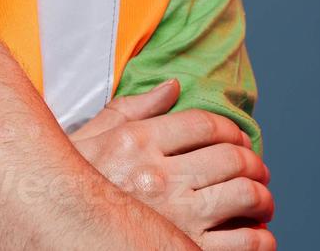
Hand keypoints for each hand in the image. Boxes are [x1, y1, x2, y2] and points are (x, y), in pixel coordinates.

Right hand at [70, 79, 274, 249]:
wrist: (56, 222)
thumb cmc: (74, 183)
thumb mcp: (91, 138)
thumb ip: (132, 109)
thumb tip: (172, 86)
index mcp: (136, 142)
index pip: (204, 124)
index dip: (230, 129)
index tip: (237, 139)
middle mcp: (158, 176)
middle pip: (232, 158)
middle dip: (253, 163)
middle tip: (256, 170)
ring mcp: (176, 217)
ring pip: (246, 196)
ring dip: (263, 197)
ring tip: (260, 200)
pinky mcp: (189, 250)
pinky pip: (247, 242)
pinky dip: (262, 237)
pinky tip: (255, 232)